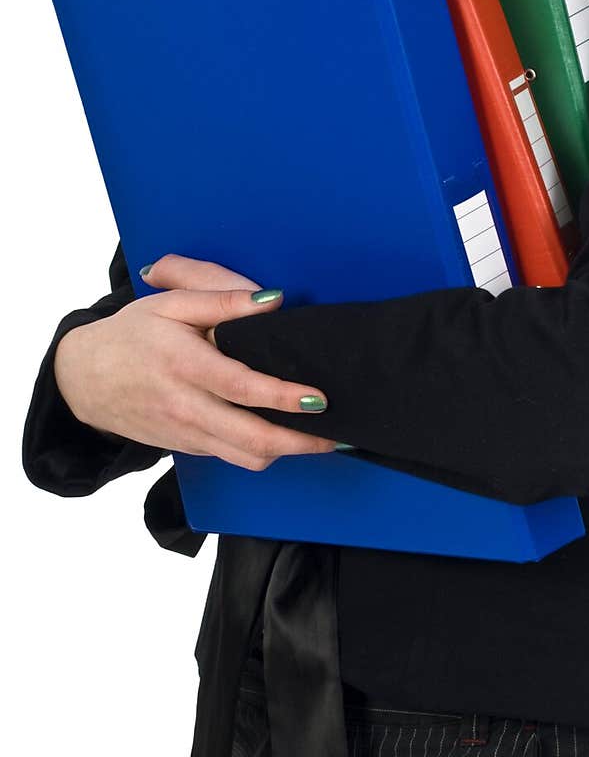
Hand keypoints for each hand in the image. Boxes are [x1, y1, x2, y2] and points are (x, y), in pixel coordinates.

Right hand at [53, 252, 337, 469]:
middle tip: (336, 435)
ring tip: (321, 440)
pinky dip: (261, 450)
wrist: (83, 379)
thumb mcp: (169, 304)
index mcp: (184, 364)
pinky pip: (232, 456)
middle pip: (250, 439)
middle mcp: (186, 406)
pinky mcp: (188, 448)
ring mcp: (187, 433)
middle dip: (300, 443)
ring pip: (245, 457)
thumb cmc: (131, 335)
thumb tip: (272, 299)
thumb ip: (221, 298)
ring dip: (286, 453)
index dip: (283, 397)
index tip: (319, 398)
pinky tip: (284, 437)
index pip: (241, 387)